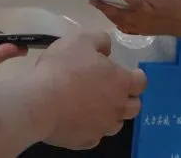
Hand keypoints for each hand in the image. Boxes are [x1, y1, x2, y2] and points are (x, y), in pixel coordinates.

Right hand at [35, 32, 145, 149]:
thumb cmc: (63, 68)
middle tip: (111, 89)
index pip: (141, 82)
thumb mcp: (80, 39)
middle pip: (135, 107)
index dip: (136, 77)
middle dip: (127, 98)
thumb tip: (107, 49)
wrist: (39, 102)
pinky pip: (94, 135)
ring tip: (92, 105)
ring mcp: (103, 128)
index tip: (128, 73)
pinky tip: (76, 119)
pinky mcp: (86, 142)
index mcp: (120, 82)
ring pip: (115, 123)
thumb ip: (100, 40)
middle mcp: (117, 107)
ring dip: (109, 114)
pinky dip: (89, 127)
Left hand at [90, 0, 180, 36]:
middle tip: (92, 0)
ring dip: (108, 15)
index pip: (133, 0)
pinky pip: (127, 30)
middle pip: (121, 15)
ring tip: (97, 6)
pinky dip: (117, 24)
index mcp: (151, 6)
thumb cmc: (178, 0)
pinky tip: (110, 18)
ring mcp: (142, 27)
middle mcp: (144, 18)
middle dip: (106, 7)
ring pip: (121, 23)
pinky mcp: (143, 32)